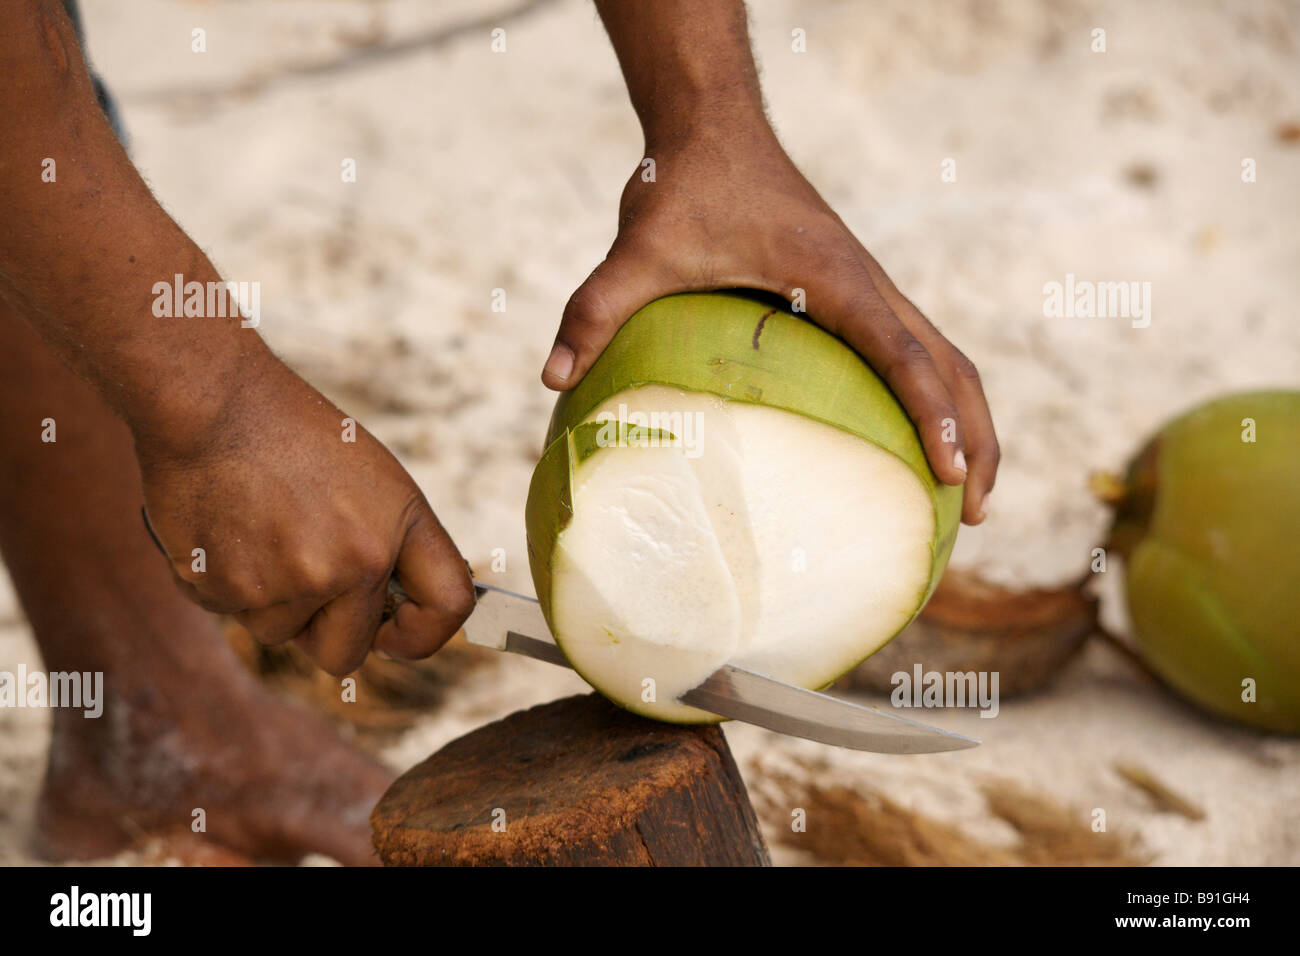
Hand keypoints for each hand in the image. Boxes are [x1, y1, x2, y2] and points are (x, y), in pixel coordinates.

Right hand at [137, 351, 474, 674]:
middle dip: (326, 631)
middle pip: (346, 653)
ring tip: (259, 531)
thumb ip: (393, 545)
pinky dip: (227, 584)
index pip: (448, 606)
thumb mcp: (374, 479)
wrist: (212, 404)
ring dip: (270, 601)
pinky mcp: (226, 590)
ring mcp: (288, 583)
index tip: (394, 633)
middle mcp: (353, 564)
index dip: (424, 633)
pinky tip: (227, 529)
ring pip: (281, 633)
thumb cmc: (293, 435)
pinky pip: (232, 614)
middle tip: (303, 584)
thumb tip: (395, 613)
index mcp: (398, 528)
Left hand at [542, 125, 998, 524]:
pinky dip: (932, 396)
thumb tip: (550, 378)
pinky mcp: (852, 292)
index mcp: (833, 277)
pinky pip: (912, 349)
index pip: (902, 353)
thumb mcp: (639, 247)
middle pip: (953, 364)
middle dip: (976, 437)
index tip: (952, 476)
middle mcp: (867, 282)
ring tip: (965, 493)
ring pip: (944, 356)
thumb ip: (595, 307)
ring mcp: (867, 286)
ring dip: (966, 419)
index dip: (934, 414)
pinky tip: (908, 441)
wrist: (714, 127)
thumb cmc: (686, 184)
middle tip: (977, 513)